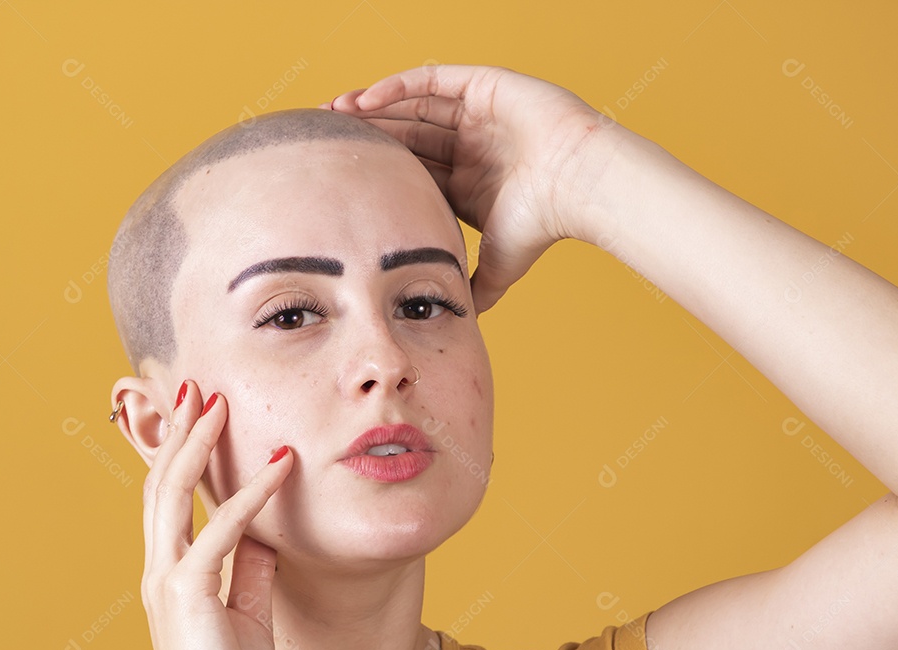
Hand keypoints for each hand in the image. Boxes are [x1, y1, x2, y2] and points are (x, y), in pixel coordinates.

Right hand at [141, 382, 291, 649]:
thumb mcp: (244, 616)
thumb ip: (248, 572)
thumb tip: (262, 533)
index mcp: (170, 573)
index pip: (168, 499)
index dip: (180, 454)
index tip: (196, 414)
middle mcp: (159, 569)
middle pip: (161, 483)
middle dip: (177, 432)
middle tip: (196, 388)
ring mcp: (168, 579)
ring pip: (173, 493)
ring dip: (197, 443)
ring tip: (216, 402)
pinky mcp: (189, 592)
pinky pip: (223, 530)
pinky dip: (252, 493)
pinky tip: (280, 466)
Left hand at [327, 64, 624, 312]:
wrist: (576, 187)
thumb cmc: (542, 224)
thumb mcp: (499, 265)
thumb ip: (477, 288)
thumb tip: (462, 321)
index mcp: (468, 181)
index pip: (411, 170)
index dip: (375, 171)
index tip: (337, 176)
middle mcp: (470, 144)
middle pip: (405, 135)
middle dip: (366, 137)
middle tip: (321, 138)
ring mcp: (477, 113)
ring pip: (412, 106)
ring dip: (372, 109)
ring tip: (333, 113)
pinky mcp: (484, 87)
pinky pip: (431, 81)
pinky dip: (396, 87)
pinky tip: (363, 100)